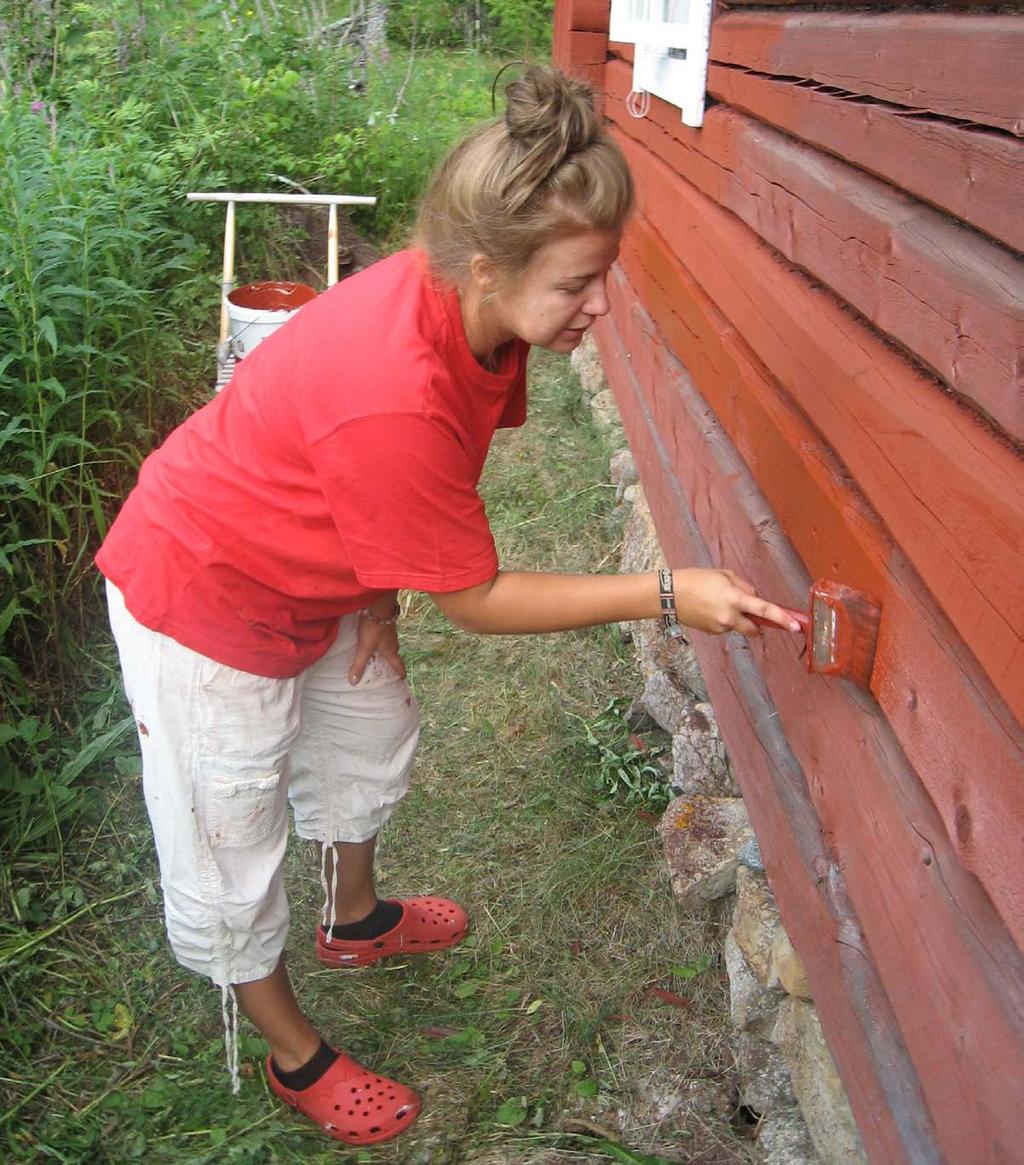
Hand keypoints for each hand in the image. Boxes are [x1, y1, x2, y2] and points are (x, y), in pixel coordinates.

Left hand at [348, 608, 405, 684]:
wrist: (379, 605)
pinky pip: (385, 635)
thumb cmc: (374, 628)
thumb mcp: (365, 647)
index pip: (398, 664)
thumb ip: (359, 664)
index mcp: (390, 651)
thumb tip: (353, 682)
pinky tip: (375, 638)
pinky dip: (381, 640)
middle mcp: (393, 642)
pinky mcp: (386, 623)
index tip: (402, 678)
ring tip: (379, 654)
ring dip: (386, 650)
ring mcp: (391, 632)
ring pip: (390, 644)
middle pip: (394, 654)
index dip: (400, 672)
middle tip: (387, 668)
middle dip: (392, 661)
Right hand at [672, 568, 803, 636]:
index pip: (765, 611)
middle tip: (755, 615)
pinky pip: (726, 627)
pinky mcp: (712, 632)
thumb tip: (755, 597)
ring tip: (718, 602)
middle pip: (756, 628)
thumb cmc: (696, 579)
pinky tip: (710, 609)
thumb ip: (744, 587)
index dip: (783, 619)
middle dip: (760, 624)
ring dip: (738, 618)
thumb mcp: (724, 575)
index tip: (797, 626)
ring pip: (739, 626)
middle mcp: (730, 617)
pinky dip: (725, 620)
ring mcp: (720, 627)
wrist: (670, 594)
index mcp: (735, 599)